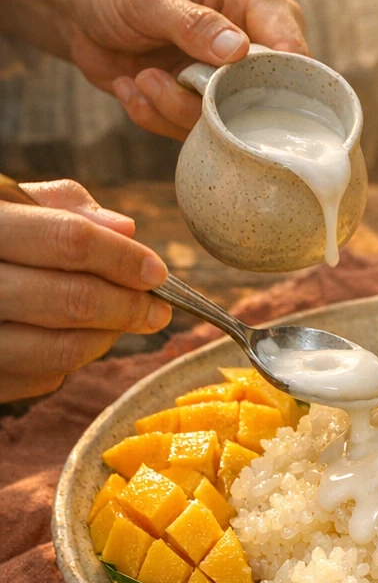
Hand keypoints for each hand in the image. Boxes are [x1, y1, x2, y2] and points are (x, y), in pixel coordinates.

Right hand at [0, 180, 169, 401]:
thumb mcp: (2, 204)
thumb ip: (59, 208)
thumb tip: (126, 227)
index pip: (69, 240)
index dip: (122, 257)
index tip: (156, 271)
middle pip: (73, 300)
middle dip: (129, 307)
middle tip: (157, 309)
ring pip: (62, 350)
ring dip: (106, 339)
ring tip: (122, 324)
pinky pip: (40, 378)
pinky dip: (71, 363)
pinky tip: (74, 340)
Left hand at [70, 0, 308, 141]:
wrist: (84, 11)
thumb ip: (194, 23)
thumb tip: (240, 50)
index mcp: (256, 0)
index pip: (293, 46)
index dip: (274, 75)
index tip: (228, 84)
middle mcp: (254, 42)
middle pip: (266, 95)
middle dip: (207, 99)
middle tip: (154, 79)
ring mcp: (230, 79)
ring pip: (226, 121)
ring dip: (172, 107)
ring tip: (141, 79)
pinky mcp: (204, 107)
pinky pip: (193, 132)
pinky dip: (155, 116)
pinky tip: (131, 87)